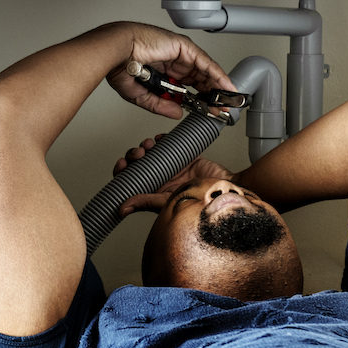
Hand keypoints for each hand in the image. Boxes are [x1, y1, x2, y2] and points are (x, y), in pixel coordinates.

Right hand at [97, 22, 233, 119]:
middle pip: (200, 79)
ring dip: (218, 86)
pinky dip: (217, 74)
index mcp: (163, 71)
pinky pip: (205, 62)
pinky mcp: (184, 47)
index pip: (188, 86)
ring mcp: (179, 53)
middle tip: (222, 108)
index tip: (208, 111)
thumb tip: (177, 113)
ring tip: (228, 100)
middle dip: (212, 94)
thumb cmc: (120, 67)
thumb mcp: (142, 95)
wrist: (115, 52)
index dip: (199, 99)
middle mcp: (173, 61)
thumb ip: (160, 105)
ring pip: (205, 71)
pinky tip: (225, 86)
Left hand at [112, 133, 235, 215]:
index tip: (122, 164)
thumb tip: (122, 208)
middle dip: (134, 155)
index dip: (123, 171)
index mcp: (154, 191)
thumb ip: (146, 201)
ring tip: (149, 145)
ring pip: (150, 152)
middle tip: (139, 154)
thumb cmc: (201, 201)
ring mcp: (171, 167)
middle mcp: (160, 179)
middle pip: (138, 164)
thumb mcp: (168, 201)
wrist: (225, 188)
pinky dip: (161, 139)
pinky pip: (167, 144)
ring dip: (145, 146)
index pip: (131, 180)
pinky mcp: (182, 156)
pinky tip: (160, 139)